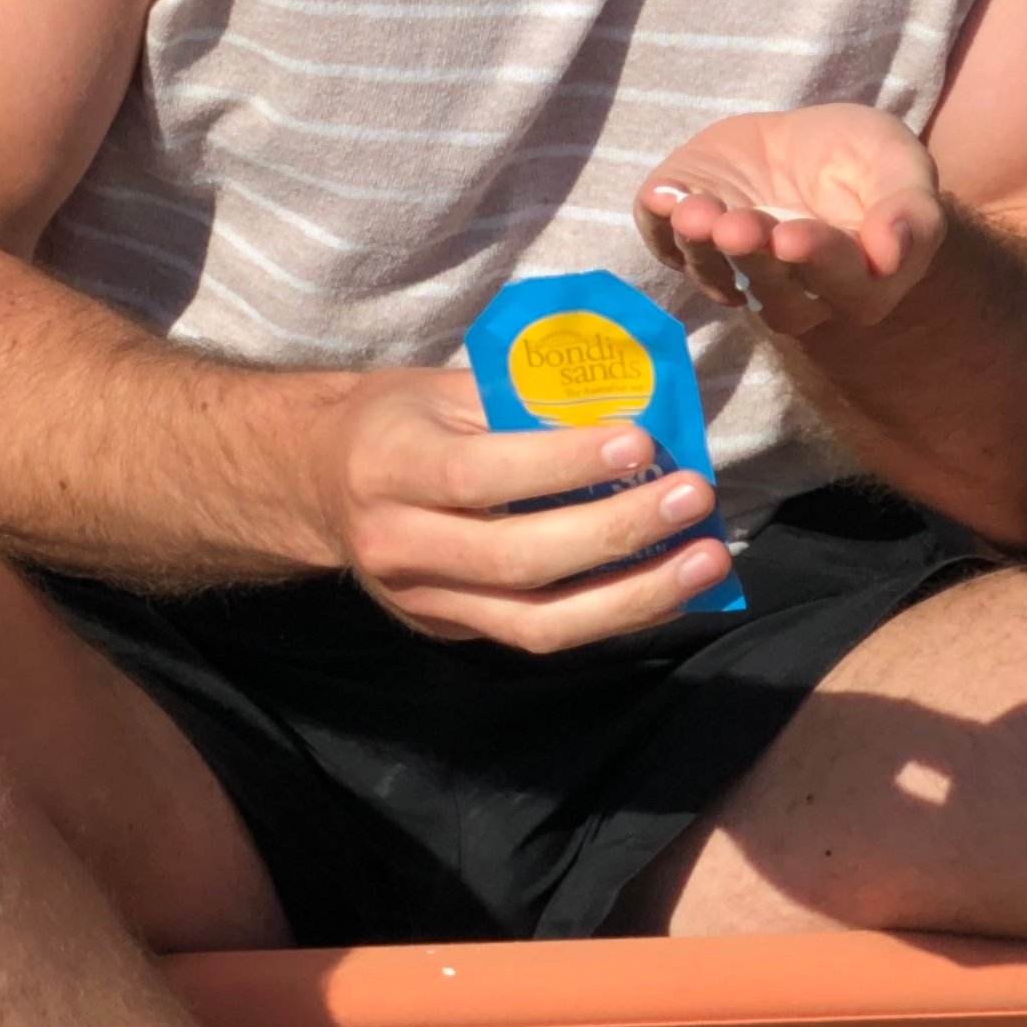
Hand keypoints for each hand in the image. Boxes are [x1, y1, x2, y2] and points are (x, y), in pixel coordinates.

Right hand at [285, 366, 732, 650]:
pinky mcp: (452, 632)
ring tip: (707, 560)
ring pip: (538, 621)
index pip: (482, 474)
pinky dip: (613, 614)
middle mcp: (398, 544)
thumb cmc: (397, 422)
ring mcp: (424, 600)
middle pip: (518, 556)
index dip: (564, 464)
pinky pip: (540, 635)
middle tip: (694, 497)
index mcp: (388, 466)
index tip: (641, 443)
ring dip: (635, 595)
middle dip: (618, 531)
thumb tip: (630, 405)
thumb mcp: (442, 390)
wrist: (319, 486)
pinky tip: (668, 587)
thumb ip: (523, 402)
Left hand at [635, 105, 945, 339]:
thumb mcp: (898, 162)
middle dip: (755, 257)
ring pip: (716, 276)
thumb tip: (891, 258)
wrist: (800, 140)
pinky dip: (658, 222)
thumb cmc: (860, 159)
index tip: (793, 235)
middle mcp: (794, 291)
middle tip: (741, 226)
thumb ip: (911, 210)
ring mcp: (734, 269)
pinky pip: (664, 243)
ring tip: (698, 212)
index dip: (819, 261)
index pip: (844, 286)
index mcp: (859, 281)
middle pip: (776, 295)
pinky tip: (663, 196)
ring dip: (703, 246)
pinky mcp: (686, 240)